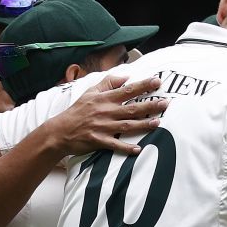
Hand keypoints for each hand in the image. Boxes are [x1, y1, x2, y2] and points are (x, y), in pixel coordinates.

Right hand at [49, 74, 167, 155]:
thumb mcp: (90, 92)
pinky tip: (138, 149)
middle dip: (150, 105)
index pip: (127, 90)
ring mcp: (103, 127)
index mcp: (104, 99)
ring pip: (127, 125)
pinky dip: (126, 147)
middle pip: (132, 107)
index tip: (157, 81)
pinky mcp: (99, 140)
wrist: (61, 130)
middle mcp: (106, 112)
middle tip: (166, 103)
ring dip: (143, 124)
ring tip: (158, 122)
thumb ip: (108, 83)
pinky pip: (115, 145)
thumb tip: (125, 77)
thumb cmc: (77, 111)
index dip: (143, 85)